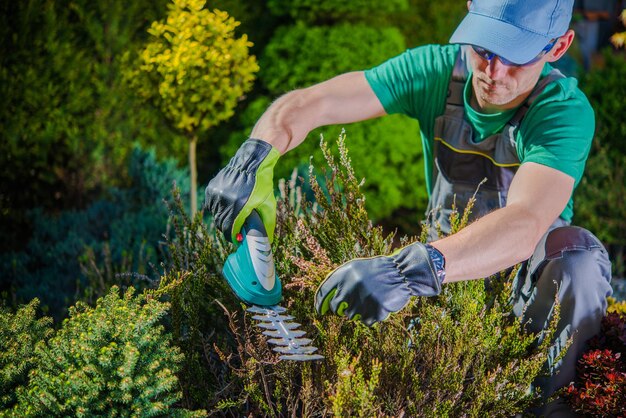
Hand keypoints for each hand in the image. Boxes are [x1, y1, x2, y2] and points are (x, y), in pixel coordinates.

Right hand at [205, 139, 279, 243]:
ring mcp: (216, 194)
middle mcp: (225, 200)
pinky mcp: (211, 189)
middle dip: (228, 230)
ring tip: (233, 217)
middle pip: (221, 224)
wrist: (251, 162)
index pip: (230, 230)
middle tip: (236, 231)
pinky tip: (227, 207)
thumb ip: (267, 223)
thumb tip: (268, 241)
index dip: (233, 237)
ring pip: (215, 215)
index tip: (238, 240)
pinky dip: (218, 209)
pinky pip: (211, 206)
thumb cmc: (262, 184)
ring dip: (223, 219)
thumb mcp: (268, 204)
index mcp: (239, 206)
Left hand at [314, 243, 444, 325]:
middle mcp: (350, 287)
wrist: (400, 272)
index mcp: (343, 274)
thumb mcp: (355, 268)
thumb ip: (340, 281)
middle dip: (342, 308)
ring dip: (359, 311)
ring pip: (351, 316)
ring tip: (371, 298)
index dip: (319, 303)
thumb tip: (324, 301)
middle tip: (355, 301)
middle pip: (336, 308)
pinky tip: (378, 304)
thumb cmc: (376, 271)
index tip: (319, 311)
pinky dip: (371, 316)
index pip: (323, 292)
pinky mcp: (374, 310)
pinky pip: (366, 321)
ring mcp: (362, 300)